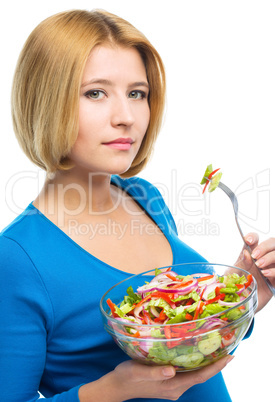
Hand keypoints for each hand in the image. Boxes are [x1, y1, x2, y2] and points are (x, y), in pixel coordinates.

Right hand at [108, 356, 233, 400]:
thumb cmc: (127, 376)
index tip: (229, 356)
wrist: (118, 386)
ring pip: (195, 374)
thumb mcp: (138, 371)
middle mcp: (176, 388)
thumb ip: (154, 372)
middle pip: (201, 375)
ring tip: (216, 348)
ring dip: (206, 363)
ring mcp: (173, 386)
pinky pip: (188, 373)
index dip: (216, 367)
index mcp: (172, 386)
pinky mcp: (169, 382)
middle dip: (215, 363)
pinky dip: (196, 363)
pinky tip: (197, 353)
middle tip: (227, 347)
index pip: (200, 376)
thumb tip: (172, 369)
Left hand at [234, 232, 273, 311]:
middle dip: (265, 246)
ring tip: (260, 266)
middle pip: (272, 242)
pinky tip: (266, 275)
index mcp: (250, 253)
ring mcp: (271, 268)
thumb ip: (240, 264)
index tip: (248, 241)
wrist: (239, 304)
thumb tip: (247, 253)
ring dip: (271, 257)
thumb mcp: (233, 275)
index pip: (255, 239)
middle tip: (255, 256)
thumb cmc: (234, 286)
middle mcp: (262, 258)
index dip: (253, 237)